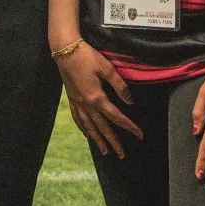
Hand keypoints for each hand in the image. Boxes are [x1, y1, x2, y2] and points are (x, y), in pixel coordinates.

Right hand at [54, 41, 140, 157]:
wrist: (65, 50)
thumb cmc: (87, 56)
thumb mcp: (107, 68)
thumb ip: (120, 85)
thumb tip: (130, 101)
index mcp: (96, 97)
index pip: (116, 116)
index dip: (129, 126)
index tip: (139, 134)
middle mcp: (86, 104)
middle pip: (102, 127)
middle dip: (113, 141)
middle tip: (121, 155)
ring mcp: (77, 103)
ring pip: (89, 126)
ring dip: (98, 140)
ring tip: (105, 151)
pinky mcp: (72, 99)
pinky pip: (78, 118)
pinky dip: (83, 128)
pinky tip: (87, 134)